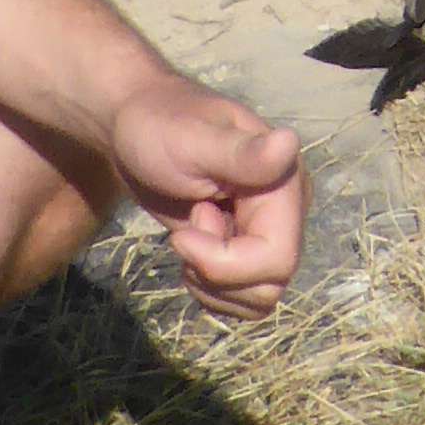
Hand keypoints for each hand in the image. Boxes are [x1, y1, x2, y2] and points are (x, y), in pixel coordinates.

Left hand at [102, 70, 303, 319]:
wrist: (135, 127)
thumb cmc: (159, 126)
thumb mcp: (194, 140)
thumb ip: (243, 154)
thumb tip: (290, 142)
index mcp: (284, 184)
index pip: (277, 258)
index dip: (225, 262)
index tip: (182, 234)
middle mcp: (285, 213)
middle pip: (269, 284)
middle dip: (215, 273)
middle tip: (186, 231)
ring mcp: (266, 234)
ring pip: (258, 299)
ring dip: (211, 283)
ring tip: (189, 235)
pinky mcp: (244, 250)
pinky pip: (241, 298)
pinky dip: (210, 288)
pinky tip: (191, 247)